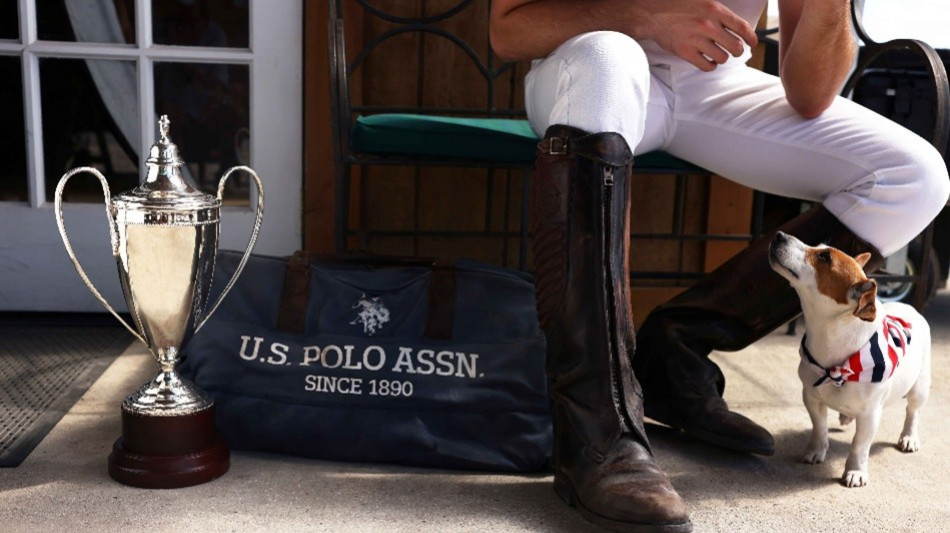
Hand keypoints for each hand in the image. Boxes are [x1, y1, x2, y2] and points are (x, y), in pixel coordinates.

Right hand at [643, 0, 757, 70]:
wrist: (652, 14)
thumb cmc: (676, 5)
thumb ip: (718, 9)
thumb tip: (734, 22)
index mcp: (715, 9)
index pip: (742, 28)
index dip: (751, 38)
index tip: (752, 43)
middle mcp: (708, 25)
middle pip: (735, 47)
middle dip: (737, 50)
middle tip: (734, 50)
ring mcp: (697, 40)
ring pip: (722, 58)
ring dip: (722, 58)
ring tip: (717, 54)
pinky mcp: (686, 53)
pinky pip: (707, 66)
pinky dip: (710, 65)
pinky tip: (708, 61)